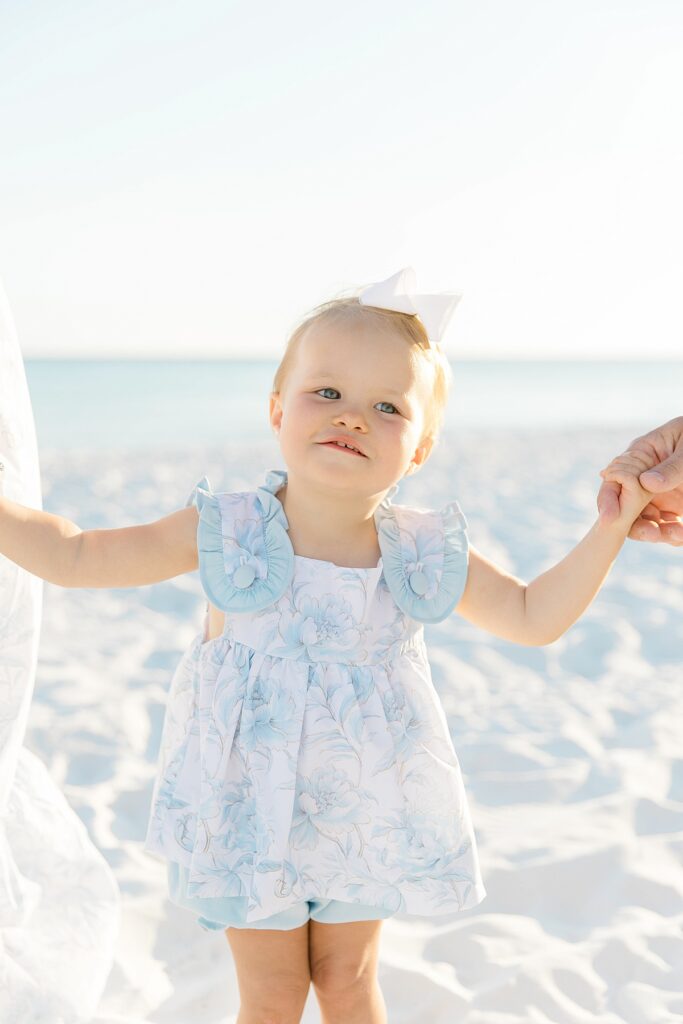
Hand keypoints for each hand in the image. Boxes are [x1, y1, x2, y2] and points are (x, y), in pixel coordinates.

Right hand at [597, 417, 682, 544]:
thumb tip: (646, 482)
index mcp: (642, 457)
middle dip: (633, 525)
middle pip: (625, 509)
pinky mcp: (676, 512)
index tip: (609, 518)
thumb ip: (671, 467)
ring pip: (645, 524)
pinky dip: (673, 536)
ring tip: (675, 534)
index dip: (608, 500)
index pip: (615, 480)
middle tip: (650, 533)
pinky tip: (681, 533)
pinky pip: (669, 530)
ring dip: (655, 534)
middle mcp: (645, 482)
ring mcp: (661, 498)